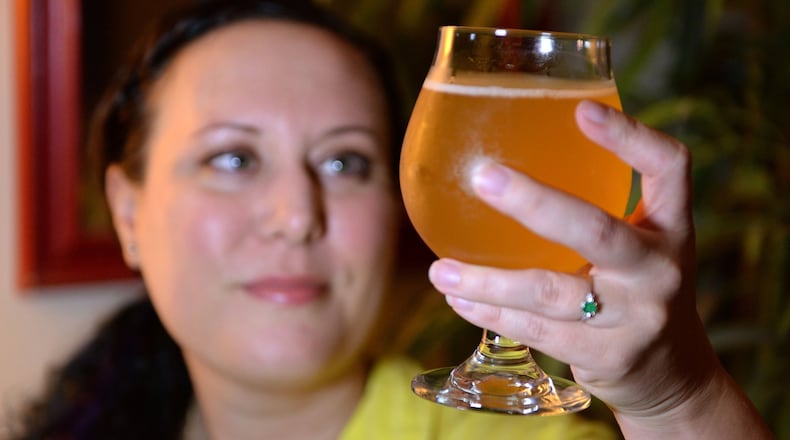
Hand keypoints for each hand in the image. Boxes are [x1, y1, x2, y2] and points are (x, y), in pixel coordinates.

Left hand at [428, 101, 769, 436]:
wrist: (670, 371)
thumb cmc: (636, 287)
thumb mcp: (639, 242)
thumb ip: (595, 207)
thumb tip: (506, 158)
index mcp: (672, 226)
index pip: (668, 167)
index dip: (630, 136)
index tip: (581, 110)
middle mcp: (659, 269)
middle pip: (595, 231)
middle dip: (534, 203)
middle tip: (482, 178)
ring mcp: (635, 317)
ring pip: (549, 292)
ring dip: (487, 281)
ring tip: (440, 270)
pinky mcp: (607, 355)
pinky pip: (536, 331)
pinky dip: (492, 314)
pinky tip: (458, 299)